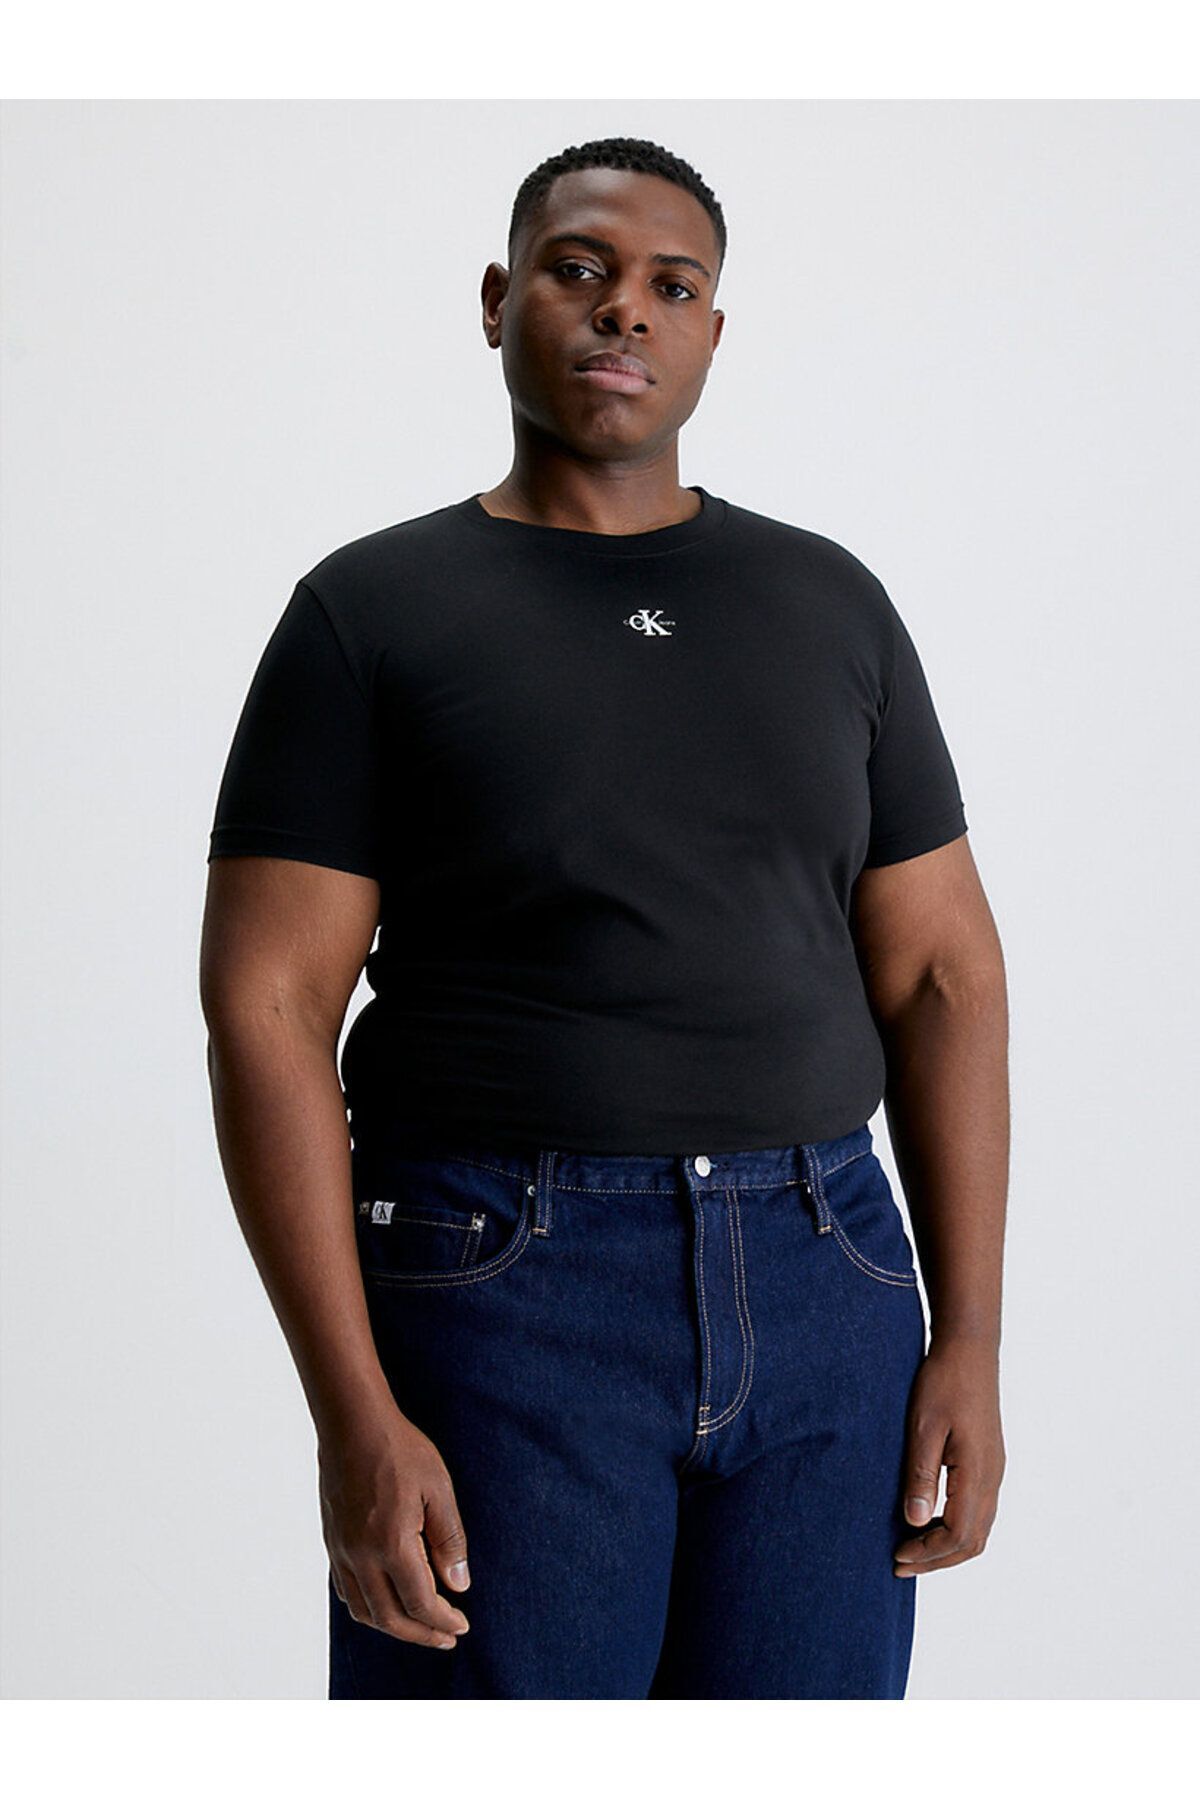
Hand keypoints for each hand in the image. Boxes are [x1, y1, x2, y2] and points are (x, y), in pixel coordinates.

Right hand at [319, 1403, 471, 1649]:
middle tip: (446, 1637)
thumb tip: (458, 1585)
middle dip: (421, 1633)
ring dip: (393, 1625)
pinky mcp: (332, 1542)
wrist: (352, 1424)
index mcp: (391, 1544)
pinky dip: (368, 1607)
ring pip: (364, 1611)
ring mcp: (342, 1551)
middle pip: (390, 1618)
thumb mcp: (439, 1489)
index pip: (420, 1603)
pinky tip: (386, 1600)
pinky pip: (347, 1590)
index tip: (462, 1624)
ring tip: (419, 1625)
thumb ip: (450, 1540)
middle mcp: (361, 1556)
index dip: (443, 1621)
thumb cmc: (399, 1450)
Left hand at [893, 1335, 1005, 1576]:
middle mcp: (992, 1477)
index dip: (927, 1553)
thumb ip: (921, 1475)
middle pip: (972, 1541)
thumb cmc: (943, 1382)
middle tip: (900, 1563)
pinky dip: (955, 1528)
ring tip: (912, 1549)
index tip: (897, 1556)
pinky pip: (978, 1510)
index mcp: (978, 1472)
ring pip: (978, 1528)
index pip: (958, 1534)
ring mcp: (994, 1469)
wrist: (968, 1349)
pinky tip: (928, 1520)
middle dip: (937, 1560)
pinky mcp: (989, 1461)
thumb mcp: (923, 1427)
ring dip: (946, 1546)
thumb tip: (915, 1522)